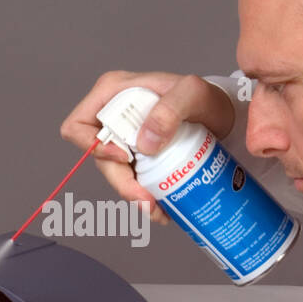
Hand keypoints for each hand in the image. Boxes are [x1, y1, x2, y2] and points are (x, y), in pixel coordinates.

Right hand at [60, 71, 235, 225]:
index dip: (93, 147)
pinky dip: (145, 198)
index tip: (124, 158)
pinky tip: (163, 207)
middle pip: (99, 158)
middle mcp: (114, 118)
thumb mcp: (192, 92)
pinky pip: (133, 182)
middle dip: (121, 183)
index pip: (79, 125)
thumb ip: (170, 110)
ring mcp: (126, 140)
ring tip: (158, 209)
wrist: (224, 115)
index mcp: (112, 94)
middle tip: (147, 200)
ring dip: (134, 196)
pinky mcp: (139, 158)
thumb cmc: (205, 95)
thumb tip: (145, 143)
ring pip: (116, 175)